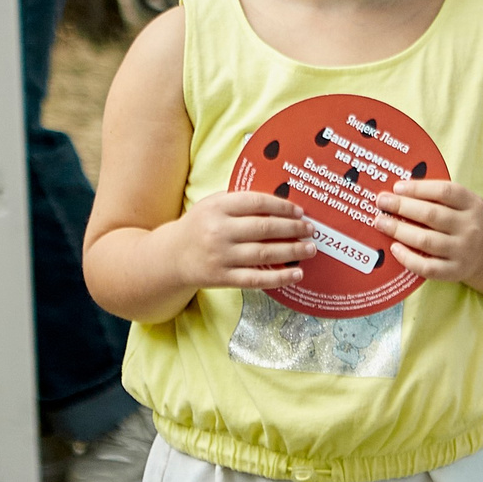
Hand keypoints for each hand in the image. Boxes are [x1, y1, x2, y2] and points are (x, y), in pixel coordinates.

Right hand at [171, 191, 314, 289]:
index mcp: (217, 207)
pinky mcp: (223, 278)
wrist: (172, 256)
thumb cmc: (199, 225)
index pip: (256, 202)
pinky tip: (296, 274)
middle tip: (310, 229)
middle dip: (293, 229)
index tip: (299, 211)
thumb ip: (240, 201)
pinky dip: (279, 278)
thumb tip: (280, 205)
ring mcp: (221, 256)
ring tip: (310, 249)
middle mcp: (219, 231)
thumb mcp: (213, 204)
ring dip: (292, 251)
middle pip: (264, 229)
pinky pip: (256, 279)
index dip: (282, 206)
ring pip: (264, 254)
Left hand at [374, 179, 482, 283]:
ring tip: (381, 222)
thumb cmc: (461, 221)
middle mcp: (470, 227)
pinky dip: (407, 257)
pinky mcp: (454, 271)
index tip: (397, 187)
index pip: (444, 191)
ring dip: (399, 230)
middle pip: (431, 215)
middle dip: (402, 207)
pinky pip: (426, 267)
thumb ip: (437, 196)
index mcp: (472, 204)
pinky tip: (394, 247)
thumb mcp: (461, 203)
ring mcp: (463, 251)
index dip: (418, 188)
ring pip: (426, 240)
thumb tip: (398, 191)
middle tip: (382, 202)